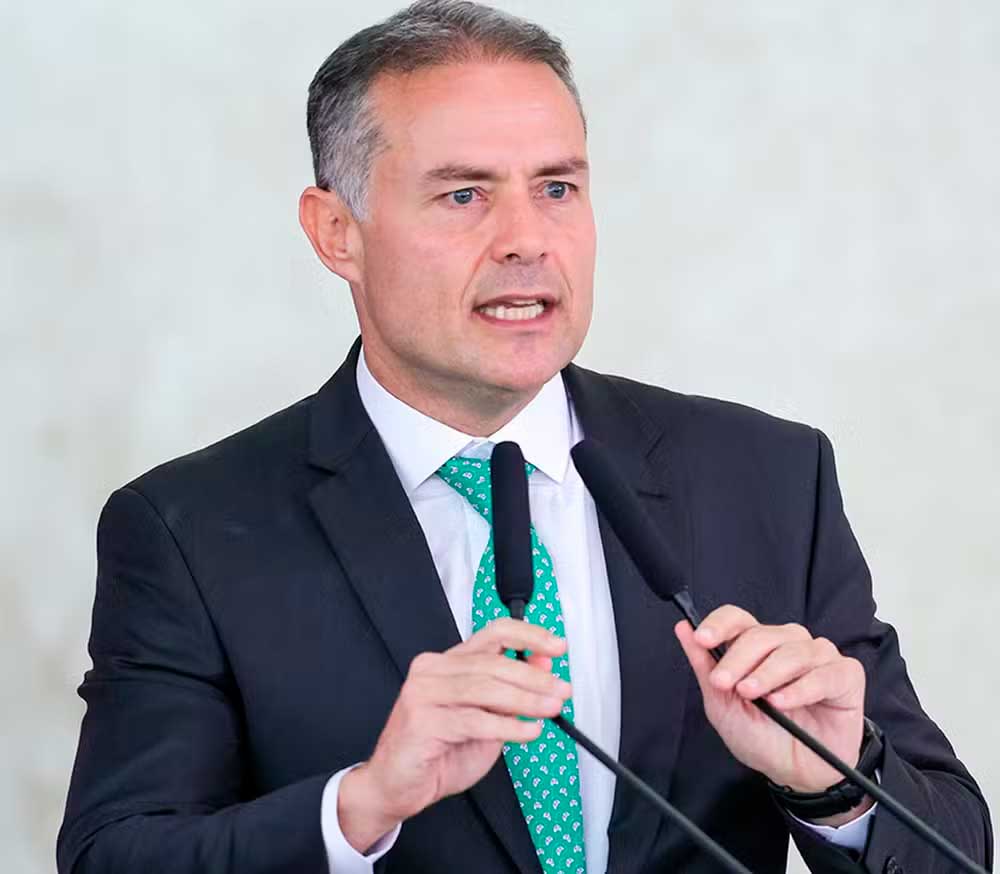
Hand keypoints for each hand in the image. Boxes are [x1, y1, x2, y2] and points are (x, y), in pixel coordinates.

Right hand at [338, 618, 569, 852]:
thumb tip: (542, 665)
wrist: (396, 787)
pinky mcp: (421, 720)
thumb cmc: (437, 753)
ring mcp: (423, 692)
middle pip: (493, 662)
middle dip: (534, 677)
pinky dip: (507, 726)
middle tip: (561, 689)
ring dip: (525, 699)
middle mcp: (433, 669)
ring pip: (485, 688)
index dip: (528, 636)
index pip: (493, 633)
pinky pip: (474, 719)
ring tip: (550, 709)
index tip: (556, 646)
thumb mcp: (487, 719)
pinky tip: (528, 731)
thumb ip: (511, 692)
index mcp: (449, 662)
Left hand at [675, 605, 866, 797]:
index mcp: (757, 647)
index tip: (703, 639)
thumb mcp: (723, 705)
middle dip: (738, 659)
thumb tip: (683, 629)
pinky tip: (782, 702)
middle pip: (761, 634)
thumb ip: (704, 666)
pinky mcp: (846, 675)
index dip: (719, 624)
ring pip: (793, 650)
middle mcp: (788, 644)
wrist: (796, 773)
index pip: (738, 619)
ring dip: (768, 673)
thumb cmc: (762, 737)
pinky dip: (801, 688)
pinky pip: (824, 673)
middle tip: (725, 684)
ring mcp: (818, 657)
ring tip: (754, 695)